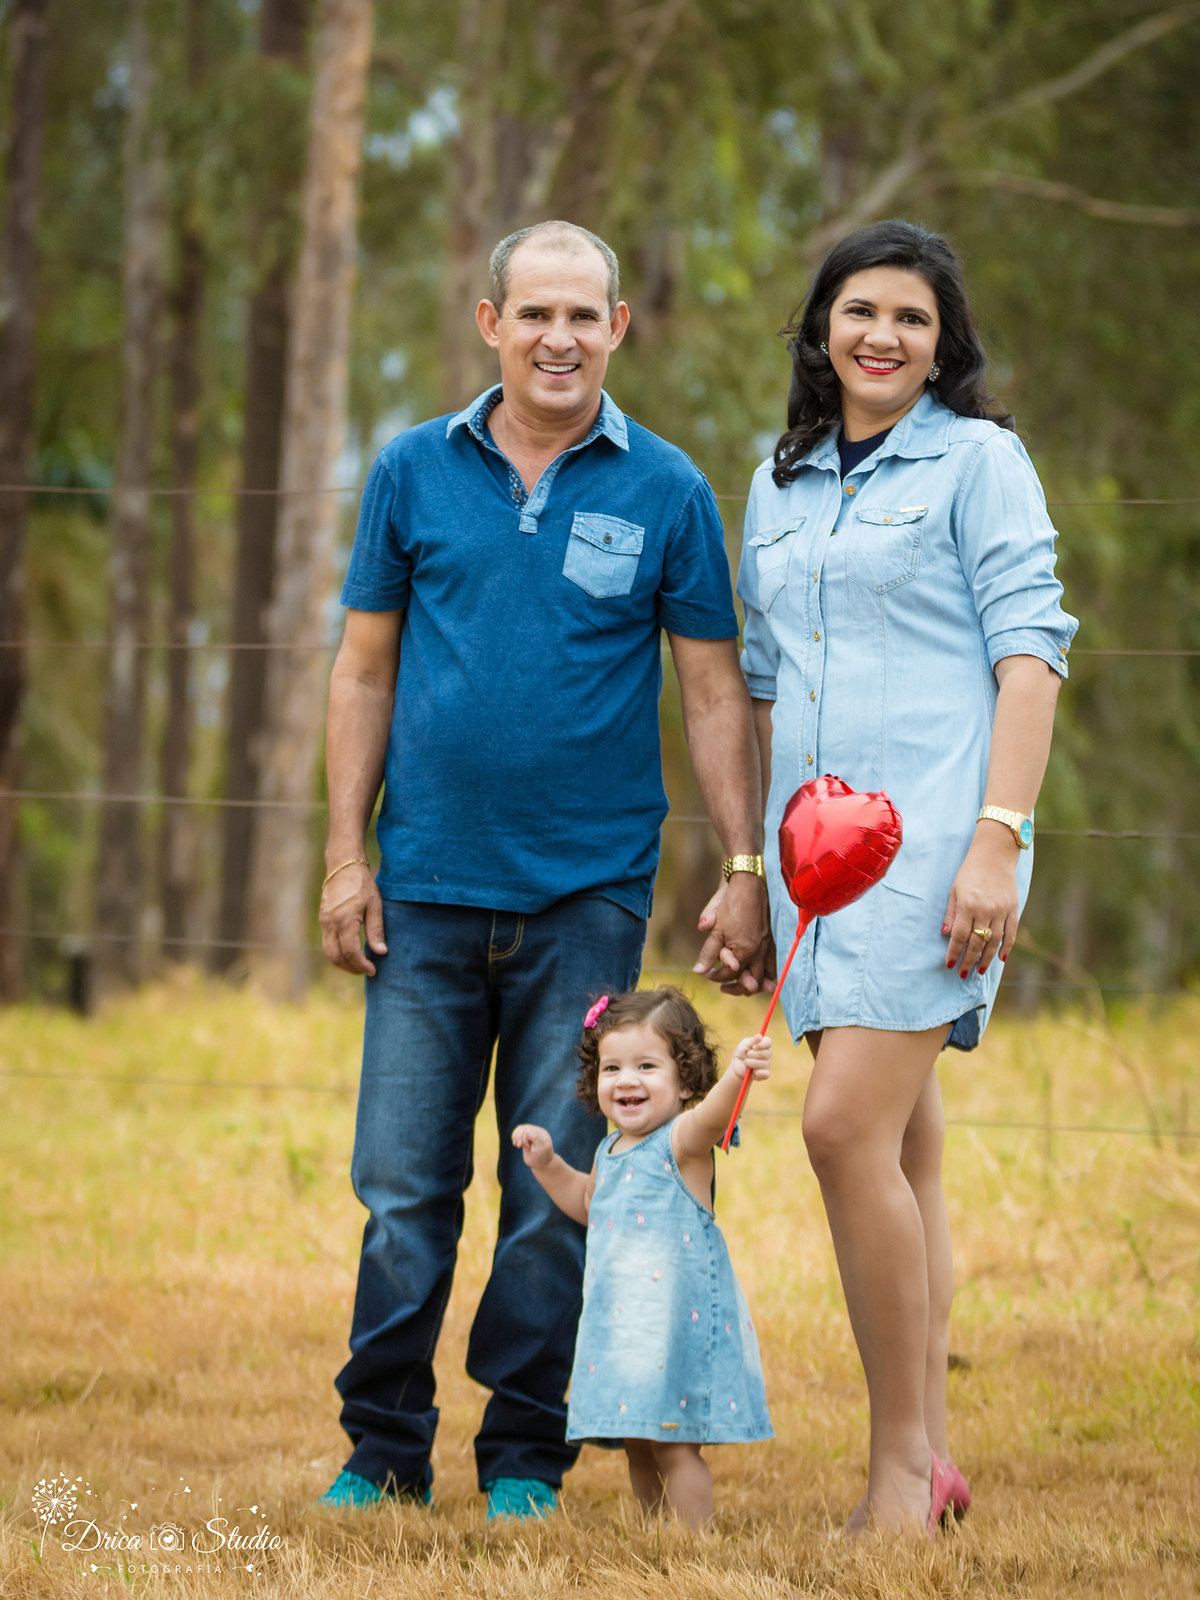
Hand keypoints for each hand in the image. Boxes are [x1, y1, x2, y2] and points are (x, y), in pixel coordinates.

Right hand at [320, 860, 386, 975]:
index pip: (350, 952)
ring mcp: (324, 922)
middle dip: (352, 968)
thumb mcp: (375, 905)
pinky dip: (338, 953)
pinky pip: (327, 943)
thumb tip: (381, 952)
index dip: (361, 965)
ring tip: (359, 965)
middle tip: (367, 970)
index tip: (373, 970)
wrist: (343, 866)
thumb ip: (376, 930)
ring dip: (343, 963)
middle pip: (337, 956)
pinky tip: (351, 953)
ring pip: (329, 952)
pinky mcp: (323, 920)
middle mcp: (330, 923)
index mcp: (344, 920)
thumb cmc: (362, 884)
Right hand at [511, 1124, 554, 1169]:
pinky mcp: (525, 1136)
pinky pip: (518, 1131)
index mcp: (541, 1133)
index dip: (525, 1139)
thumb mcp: (540, 1149)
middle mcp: (536, 1131)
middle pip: (523, 1129)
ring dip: (516, 1137)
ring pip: (520, 1129)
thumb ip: (536, 1138)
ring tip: (518, 1146)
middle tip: (521, 1147)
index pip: (528, 1130)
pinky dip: (514, 1136)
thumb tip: (528, 1130)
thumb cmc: (541, 1157)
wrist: (540, 1163)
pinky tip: (515, 1143)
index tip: (528, 1148)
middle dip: (520, 1139)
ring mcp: (531, 1133)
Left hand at [694, 873, 772, 993]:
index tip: (707, 973)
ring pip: (765, 976)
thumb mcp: (716, 930)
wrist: (750, 884)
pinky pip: (775, 965)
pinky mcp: (774, 940)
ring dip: (755, 983)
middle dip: (736, 988)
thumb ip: (708, 953)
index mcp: (743, 952)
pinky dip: (768, 974)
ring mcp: (768, 947)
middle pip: (750, 983)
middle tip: (724, 987)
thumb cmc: (731, 905)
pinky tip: (761, 975)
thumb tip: (698, 971)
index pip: (728, 974)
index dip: (715, 976)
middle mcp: (758, 953)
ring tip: (743, 984)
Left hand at [730, 1032, 771, 1080]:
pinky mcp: (765, 1074)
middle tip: (747, 1055)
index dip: (761, 1044)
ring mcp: (767, 1064)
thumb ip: (752, 1041)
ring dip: (750, 1063)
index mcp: (764, 1045)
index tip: (753, 1046)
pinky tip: (752, 1071)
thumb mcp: (744, 1044)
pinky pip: (765, 1074)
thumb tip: (760, 1036)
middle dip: (752, 1054)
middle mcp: (768, 1054)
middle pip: (765, 1053)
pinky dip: (757, 1072)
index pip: (768, 1042)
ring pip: (762, 1064)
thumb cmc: (742, 1053)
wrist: (736, 1066)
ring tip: (746, 1063)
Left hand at [943, 826, 1019, 977]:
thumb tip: (946, 935)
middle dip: (968, 960)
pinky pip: (1011, 932)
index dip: (954, 952)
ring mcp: (1001, 910)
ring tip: (979, 971)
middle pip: (977, 942)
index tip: (949, 964)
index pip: (960, 936)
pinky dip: (1007, 947)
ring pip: (994, 941)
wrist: (994, 855)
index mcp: (968, 905)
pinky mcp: (1013, 908)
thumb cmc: (970, 872)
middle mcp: (985, 910)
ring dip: (986, 958)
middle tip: (962, 974)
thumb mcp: (954, 890)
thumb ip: (951, 913)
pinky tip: (1001, 959)